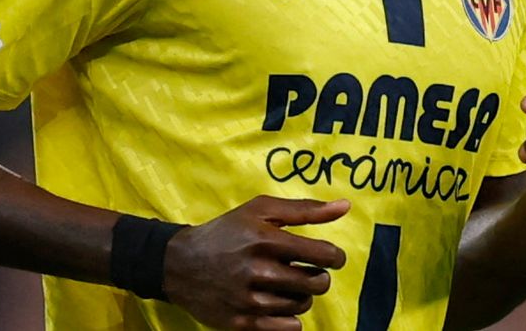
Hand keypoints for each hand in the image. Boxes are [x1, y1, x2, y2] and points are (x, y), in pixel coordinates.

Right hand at [163, 196, 348, 329]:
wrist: (180, 264)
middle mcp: (257, 270)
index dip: (335, 257)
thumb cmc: (227, 232)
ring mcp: (248, 299)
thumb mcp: (261, 210)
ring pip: (302, 305)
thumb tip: (346, 207)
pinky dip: (290, 318)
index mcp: (265, 239)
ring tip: (287, 284)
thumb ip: (305, 209)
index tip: (331, 257)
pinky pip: (287, 328)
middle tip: (308, 272)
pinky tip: (279, 303)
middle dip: (320, 277)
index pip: (322, 254)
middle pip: (316, 283)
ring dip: (302, 296)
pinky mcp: (241, 322)